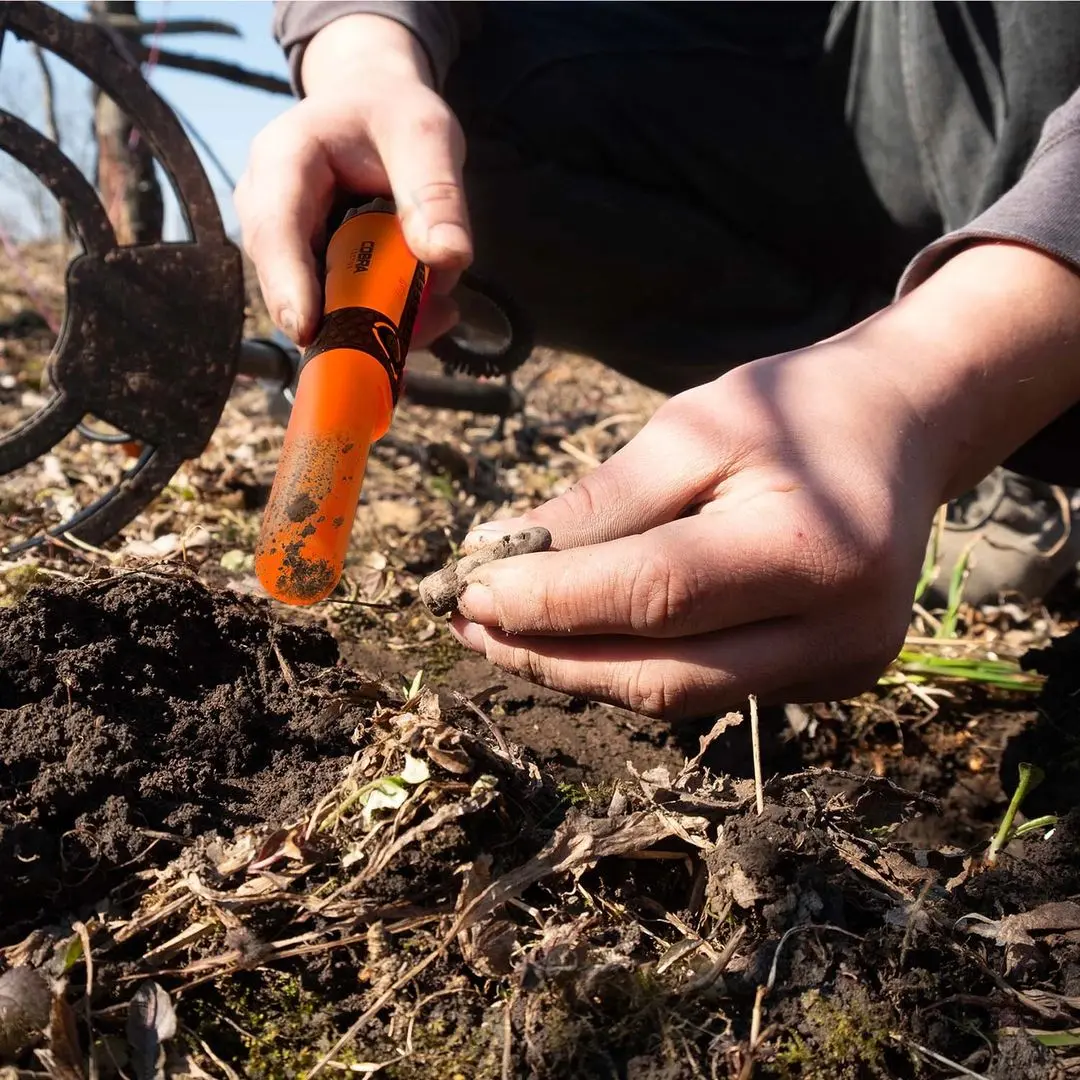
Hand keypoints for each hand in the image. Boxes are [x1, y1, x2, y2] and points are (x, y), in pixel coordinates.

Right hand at [235, 15, 471, 346]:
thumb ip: (437, 193)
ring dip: (381, 320)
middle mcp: (269, 209)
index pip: (276, 229)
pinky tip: (431, 304)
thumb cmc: (391, 114)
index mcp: (284, 159)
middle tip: (420, 327)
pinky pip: (343, 312)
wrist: (373, 109)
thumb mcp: (426, 135)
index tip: (306, 330)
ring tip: (439, 306)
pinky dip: (388, 318)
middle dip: (352, 316)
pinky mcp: (311, 274)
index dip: (287, 284)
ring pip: (321, 308)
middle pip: (293, 283)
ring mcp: (286, 247)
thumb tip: (449, 258)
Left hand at [448, 344, 940, 717]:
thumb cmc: (797, 409)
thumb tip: (501, 557)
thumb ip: (604, 502)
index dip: (551, 601)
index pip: (653, 595)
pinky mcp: (829, 680)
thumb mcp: (695, 427)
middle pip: (662, 674)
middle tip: (471, 623)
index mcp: (810, 549)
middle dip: (551, 655)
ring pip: (678, 696)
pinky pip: (707, 689)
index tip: (468, 589)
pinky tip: (581, 636)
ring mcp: (840, 667)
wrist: (903, 428)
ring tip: (506, 633)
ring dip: (581, 671)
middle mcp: (840, 630)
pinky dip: (635, 666)